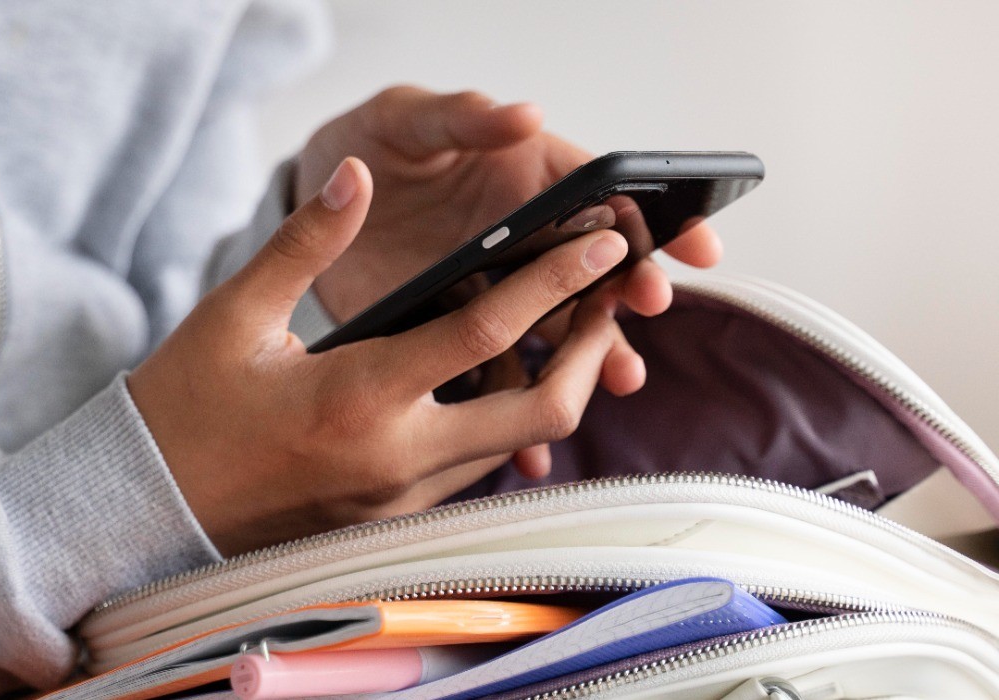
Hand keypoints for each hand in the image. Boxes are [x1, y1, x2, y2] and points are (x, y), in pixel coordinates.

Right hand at [129, 159, 635, 554]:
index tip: (602, 244)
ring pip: (513, 446)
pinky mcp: (390, 518)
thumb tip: (356, 176)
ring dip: (545, 388)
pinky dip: (497, 421)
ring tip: (553, 330)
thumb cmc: (185, 408)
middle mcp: (396, 458)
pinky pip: (472, 468)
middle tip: (604, 300)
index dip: (556, 281)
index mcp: (360, 398)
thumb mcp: (235, 313)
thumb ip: (306, 240)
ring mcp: (398, 498)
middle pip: (540, 412)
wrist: (145, 506)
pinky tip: (484, 378)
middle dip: (589, 352)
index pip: (489, 333)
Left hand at [296, 87, 721, 394]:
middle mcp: (525, 240)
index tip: (695, 244)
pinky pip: (495, 380)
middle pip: (594, 273)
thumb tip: (524, 115)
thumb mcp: (409, 118)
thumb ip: (462, 117)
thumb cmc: (370, 139)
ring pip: (557, 333)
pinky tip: (529, 445)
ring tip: (616, 378)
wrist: (312, 190)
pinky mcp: (453, 335)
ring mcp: (494, 291)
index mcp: (527, 178)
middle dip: (629, 292)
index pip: (607, 197)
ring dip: (590, 360)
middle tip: (649, 306)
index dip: (655, 219)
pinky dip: (514, 416)